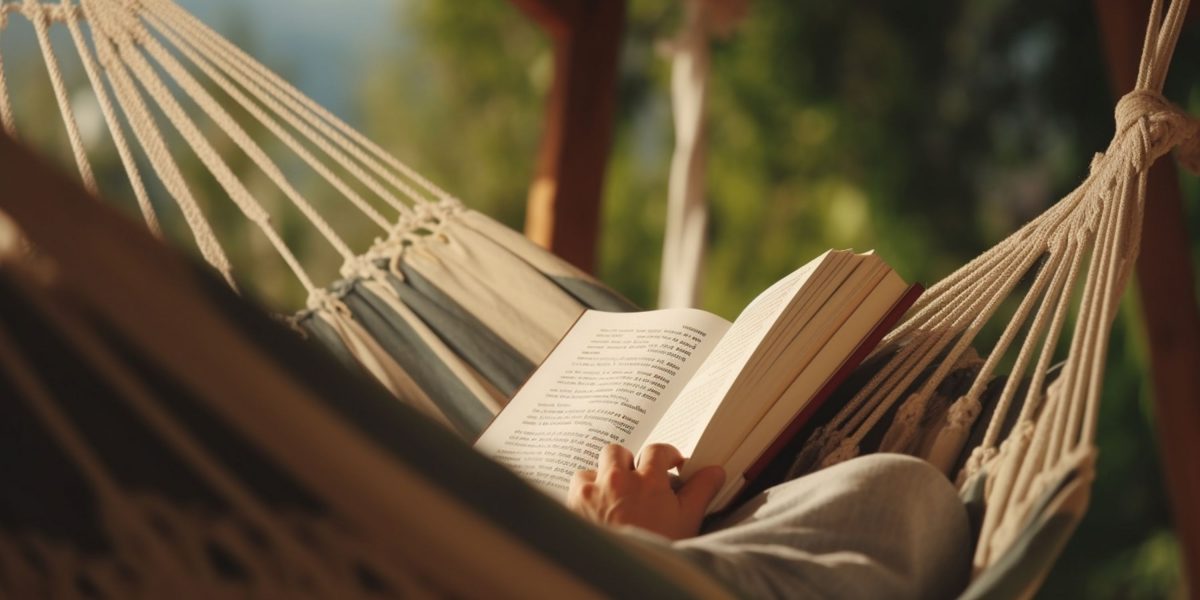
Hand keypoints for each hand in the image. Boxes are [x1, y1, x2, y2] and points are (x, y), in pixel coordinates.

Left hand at [566, 443, 725, 539]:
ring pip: (595, 466)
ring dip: (604, 475)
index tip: (669, 464)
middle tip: (637, 480)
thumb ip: (701, 490)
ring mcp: (593, 490)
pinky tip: (597, 507)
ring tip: (615, 495)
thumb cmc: (656, 548)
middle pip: (619, 451)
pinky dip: (587, 491)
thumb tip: (714, 472)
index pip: (657, 450)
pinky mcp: (575, 502)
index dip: (665, 455)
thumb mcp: (687, 521)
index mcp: (649, 481)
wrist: (621, 576)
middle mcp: (618, 480)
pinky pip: (578, 483)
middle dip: (629, 462)